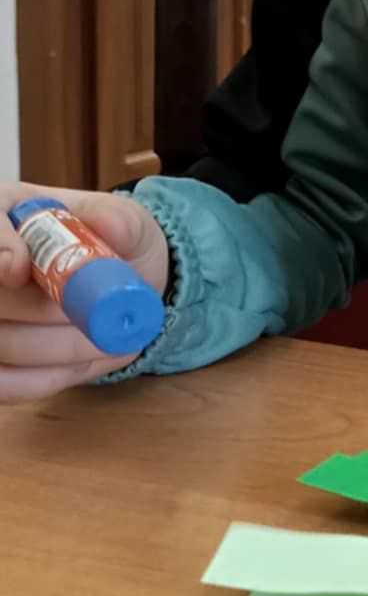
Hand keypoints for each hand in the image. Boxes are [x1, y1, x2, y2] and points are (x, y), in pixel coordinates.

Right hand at [0, 185, 169, 402]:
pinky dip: (48, 379)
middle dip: (45, 312)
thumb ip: (118, 221)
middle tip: (100, 317)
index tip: (19, 267)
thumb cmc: (115, 244)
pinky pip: (5, 383)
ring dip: (60, 350)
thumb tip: (108, 226)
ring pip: (1, 344)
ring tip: (113, 341)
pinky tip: (88, 364)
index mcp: (4, 212)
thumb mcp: (128, 224)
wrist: (125, 283)